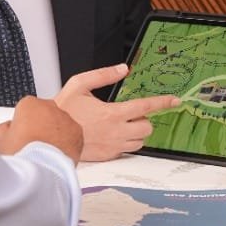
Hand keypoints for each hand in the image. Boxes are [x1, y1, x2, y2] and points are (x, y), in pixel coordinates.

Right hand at [0, 95, 84, 162]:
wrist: (42, 170)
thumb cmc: (22, 154)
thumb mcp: (0, 140)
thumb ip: (4, 128)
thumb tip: (8, 127)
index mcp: (29, 104)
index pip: (25, 108)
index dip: (21, 123)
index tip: (20, 134)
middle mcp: (49, 107)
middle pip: (43, 114)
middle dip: (39, 126)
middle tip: (32, 144)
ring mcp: (65, 119)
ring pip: (58, 123)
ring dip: (53, 134)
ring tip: (44, 153)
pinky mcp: (78, 132)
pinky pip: (70, 135)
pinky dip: (66, 143)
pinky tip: (56, 155)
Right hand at [55, 63, 180, 161]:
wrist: (51, 136)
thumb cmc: (63, 111)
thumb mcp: (80, 84)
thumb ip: (103, 75)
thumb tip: (122, 69)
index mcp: (112, 113)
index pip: (145, 107)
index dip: (162, 102)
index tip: (174, 100)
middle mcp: (116, 131)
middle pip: (147, 127)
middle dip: (144, 119)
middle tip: (130, 114)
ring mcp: (113, 146)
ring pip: (140, 141)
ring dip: (136, 132)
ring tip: (120, 124)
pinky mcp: (108, 156)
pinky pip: (127, 150)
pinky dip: (126, 142)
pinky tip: (112, 135)